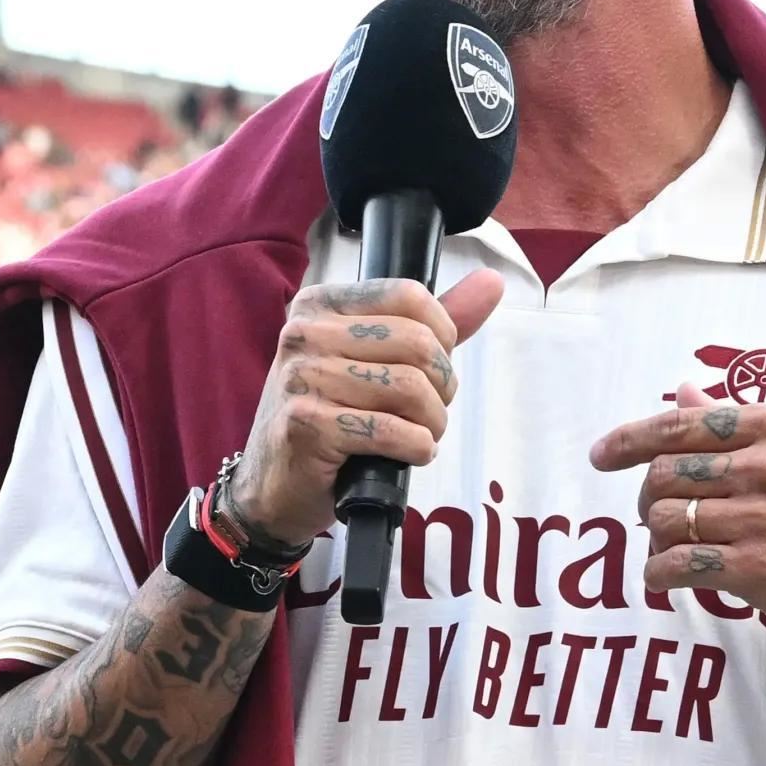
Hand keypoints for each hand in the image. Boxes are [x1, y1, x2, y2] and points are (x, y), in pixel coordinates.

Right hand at [232, 270, 505, 548]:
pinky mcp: (305, 426)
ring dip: (432, 422)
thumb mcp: (375, 359)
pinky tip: (409, 453)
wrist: (274, 484)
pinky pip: (390, 430)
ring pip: (408, 388)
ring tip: (420, 435)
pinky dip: (416, 448)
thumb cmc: (331, 415)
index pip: (409, 296)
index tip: (433, 367)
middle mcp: (304, 332)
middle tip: (430, 410)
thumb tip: (492, 281)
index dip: (442, 336)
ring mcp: (301, 378)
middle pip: (416, 342)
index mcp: (321, 304)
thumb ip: (434, 321)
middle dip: (441, 385)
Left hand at [590, 385, 765, 676]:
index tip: (600, 456)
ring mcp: (759, 518)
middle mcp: (764, 465)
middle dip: (646, 496)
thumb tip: (681, 389)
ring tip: (669, 545)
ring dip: (655, 537)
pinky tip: (664, 577)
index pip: (679, 426)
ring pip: (665, 519)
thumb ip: (735, 422)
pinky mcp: (755, 570)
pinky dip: (658, 573)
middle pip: (663, 473)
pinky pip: (677, 565)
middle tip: (654, 515)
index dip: (629, 441)